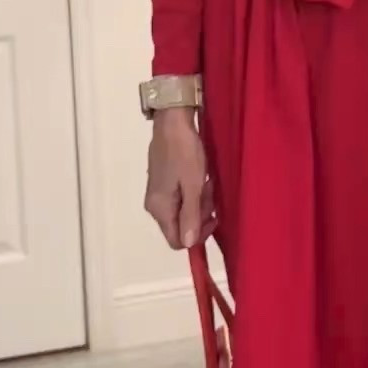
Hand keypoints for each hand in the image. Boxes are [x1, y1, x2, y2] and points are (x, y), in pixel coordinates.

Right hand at [145, 109, 213, 249]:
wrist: (173, 122)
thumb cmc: (185, 153)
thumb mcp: (193, 185)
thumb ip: (191, 215)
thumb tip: (188, 245)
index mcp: (160, 209)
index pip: (176, 241)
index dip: (197, 235)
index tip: (213, 217)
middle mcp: (155, 206)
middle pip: (180, 226)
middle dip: (200, 214)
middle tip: (210, 192)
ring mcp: (158, 194)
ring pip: (183, 212)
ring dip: (199, 201)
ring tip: (207, 180)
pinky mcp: (163, 183)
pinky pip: (181, 198)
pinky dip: (194, 192)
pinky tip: (200, 177)